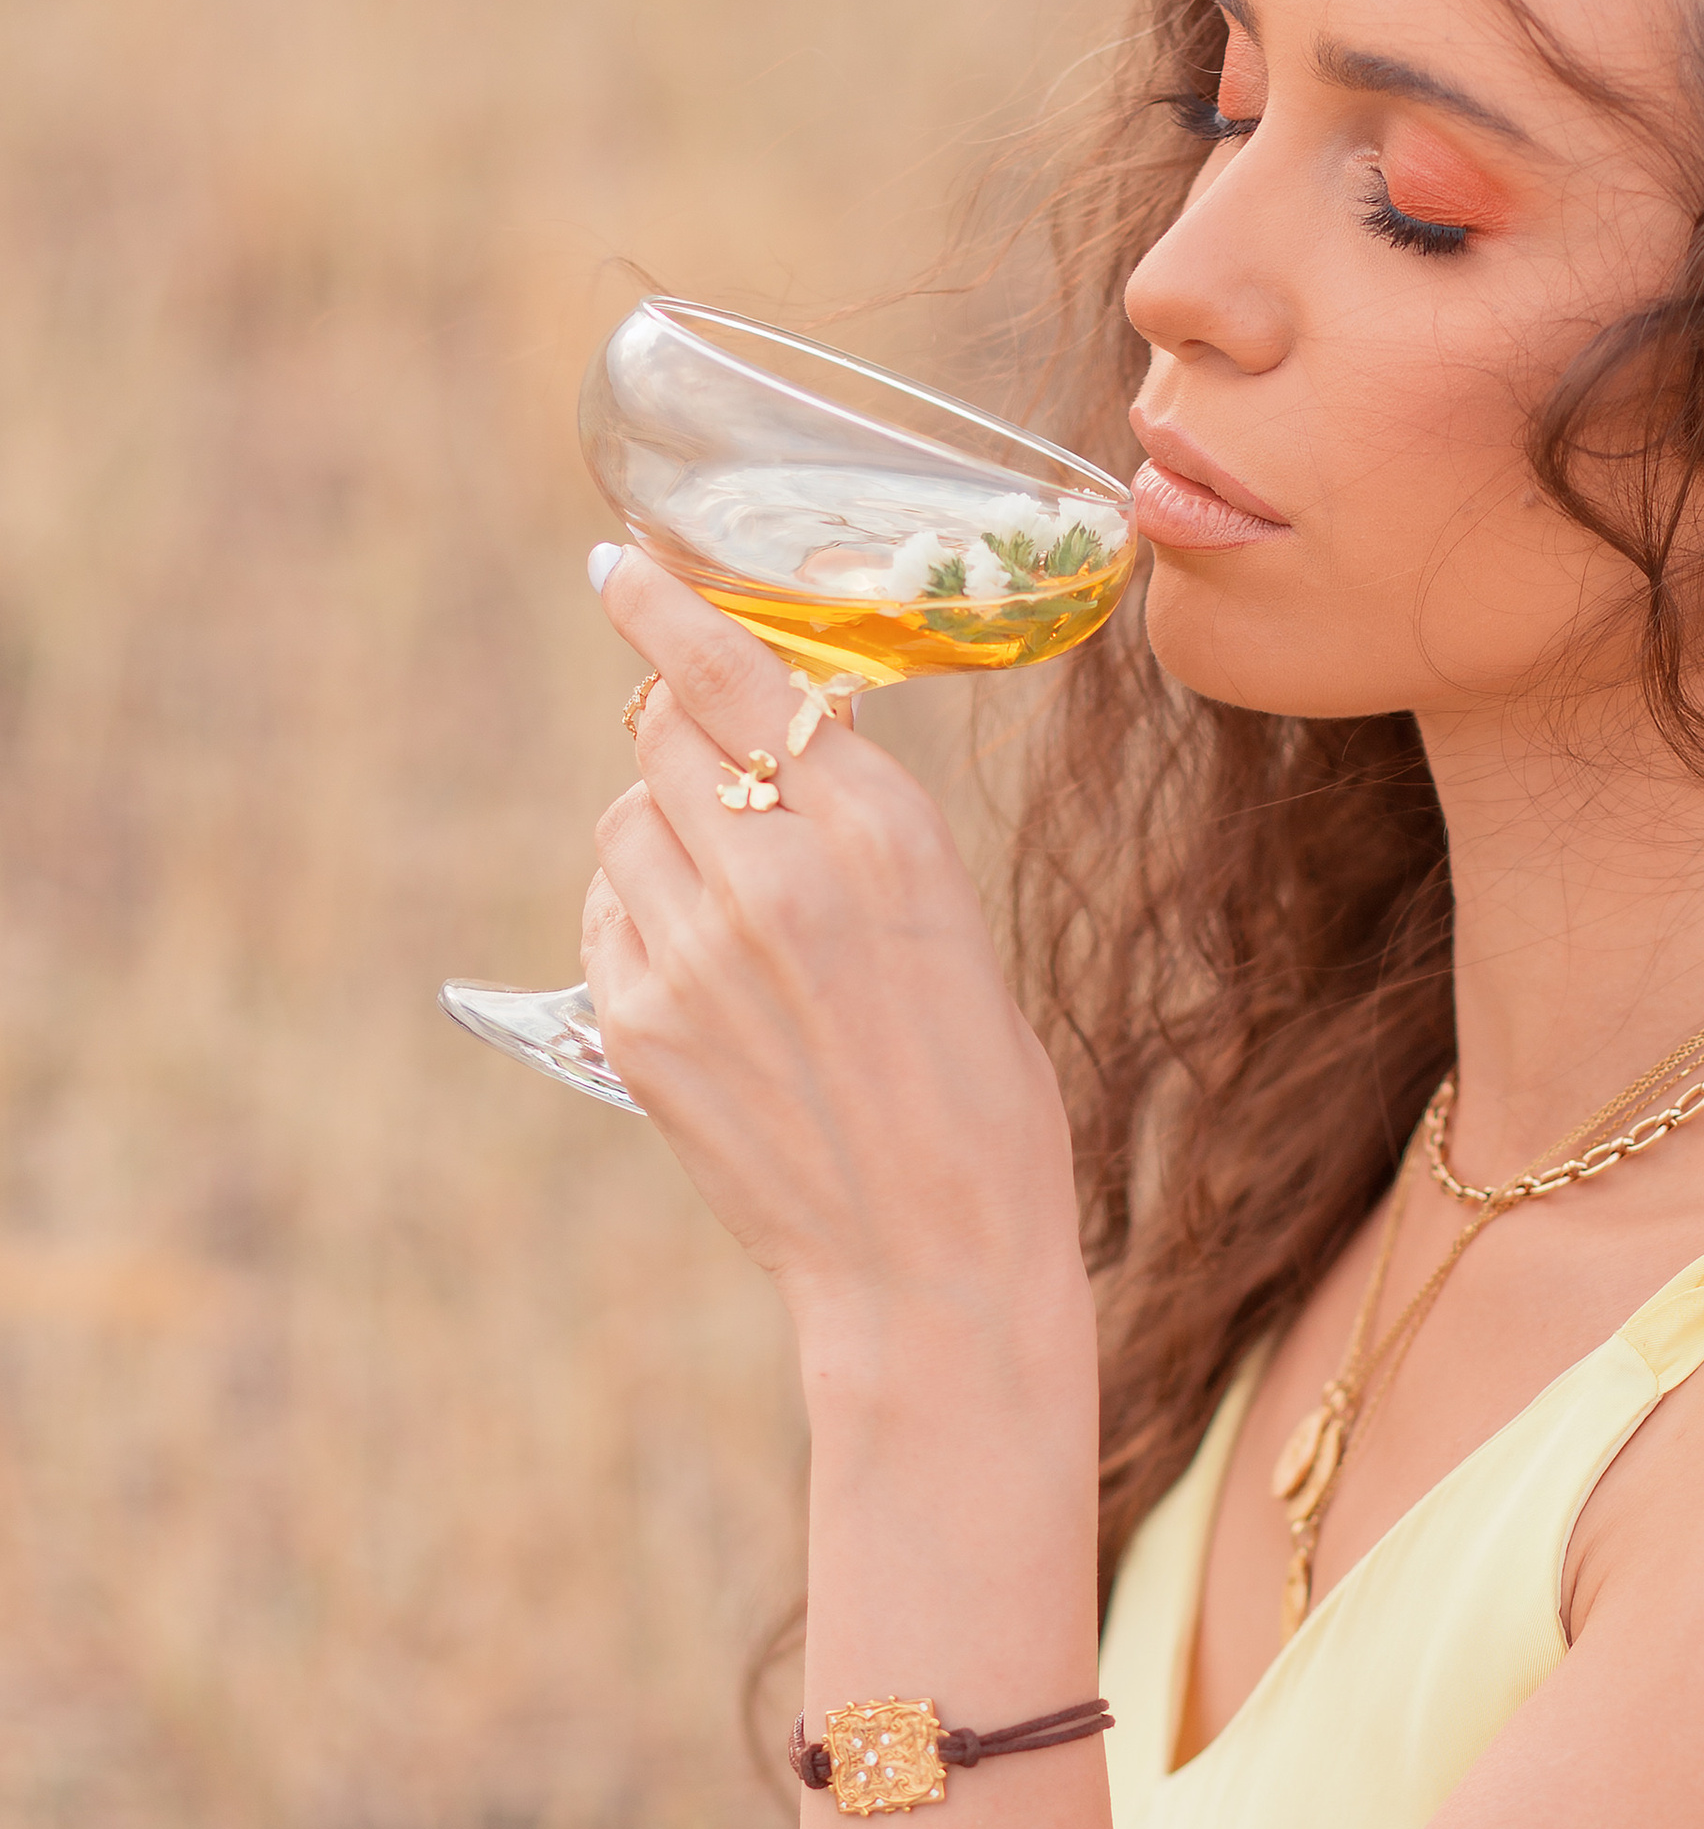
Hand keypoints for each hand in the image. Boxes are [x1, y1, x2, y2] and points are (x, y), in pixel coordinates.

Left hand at [581, 555, 1090, 1372]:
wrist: (932, 1262)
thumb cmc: (973, 1095)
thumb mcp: (949, 924)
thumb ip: (858, 825)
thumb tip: (774, 734)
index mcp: (886, 835)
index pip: (738, 674)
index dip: (663, 609)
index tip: (617, 566)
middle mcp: (778, 875)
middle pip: (665, 735)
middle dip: (684, 741)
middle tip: (725, 787)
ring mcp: (694, 952)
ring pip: (625, 821)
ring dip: (662, 835)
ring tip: (735, 915)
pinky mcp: (636, 1023)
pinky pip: (605, 913)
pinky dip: (638, 917)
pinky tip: (703, 976)